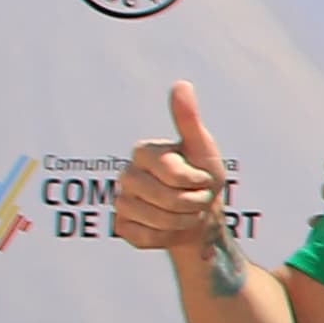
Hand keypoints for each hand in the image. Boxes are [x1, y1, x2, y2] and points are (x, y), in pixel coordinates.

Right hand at [114, 81, 236, 260]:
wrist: (200, 219)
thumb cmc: (202, 180)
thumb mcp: (202, 149)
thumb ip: (188, 119)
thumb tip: (181, 84)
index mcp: (143, 152)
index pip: (173, 172)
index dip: (197, 181)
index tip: (202, 179)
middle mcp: (126, 175)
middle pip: (167, 198)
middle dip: (193, 204)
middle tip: (197, 200)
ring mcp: (121, 201)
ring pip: (156, 220)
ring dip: (182, 222)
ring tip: (185, 214)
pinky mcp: (121, 227)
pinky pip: (146, 238)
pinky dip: (166, 238)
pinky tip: (169, 229)